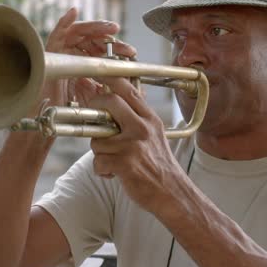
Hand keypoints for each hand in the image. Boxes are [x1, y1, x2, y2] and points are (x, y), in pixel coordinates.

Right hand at [36, 8, 135, 112]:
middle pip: (92, 39)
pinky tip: (73, 12)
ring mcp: (60, 51)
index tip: (131, 53)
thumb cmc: (67, 107)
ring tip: (111, 28)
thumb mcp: (94, 94)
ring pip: (79, 32)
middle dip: (110, 39)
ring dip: (96, 27)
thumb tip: (136, 87)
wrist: (48, 116)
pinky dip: (64, 21)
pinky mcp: (48, 51)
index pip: (101, 49)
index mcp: (82, 61)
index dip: (116, 49)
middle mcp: (71, 53)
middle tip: (125, 46)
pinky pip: (55, 33)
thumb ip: (108, 85)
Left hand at [88, 77, 188, 214]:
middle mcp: (142, 128)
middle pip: (109, 102)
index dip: (110, 79)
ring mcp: (133, 145)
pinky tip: (114, 174)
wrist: (173, 193)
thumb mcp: (154, 134)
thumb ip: (136, 118)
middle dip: (94, 106)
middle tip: (93, 117)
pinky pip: (98, 161)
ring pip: (98, 139)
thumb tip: (113, 100)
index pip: (128, 90)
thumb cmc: (159, 165)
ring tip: (114, 161)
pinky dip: (102, 170)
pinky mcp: (125, 163)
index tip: (96, 74)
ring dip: (100, 153)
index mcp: (150, 119)